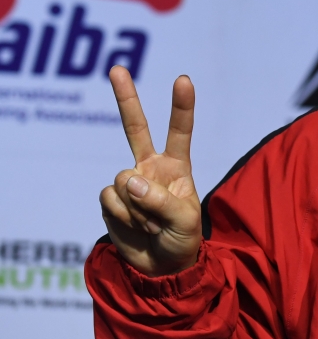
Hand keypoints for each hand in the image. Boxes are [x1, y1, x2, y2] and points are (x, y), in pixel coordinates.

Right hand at [99, 66, 201, 276]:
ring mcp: (129, 183)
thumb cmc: (183, 240)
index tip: (183, 80)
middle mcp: (151, 168)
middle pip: (135, 128)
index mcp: (177, 166)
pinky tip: (136, 228)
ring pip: (124, 181)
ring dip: (139, 209)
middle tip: (117, 68)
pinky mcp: (111, 200)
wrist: (161, 269)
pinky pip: (111, 199)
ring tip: (153, 225)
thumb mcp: (185, 221)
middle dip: (126, 98)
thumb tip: (129, 181)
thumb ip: (161, 200)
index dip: (181, 107)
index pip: (180, 132)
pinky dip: (125, 217)